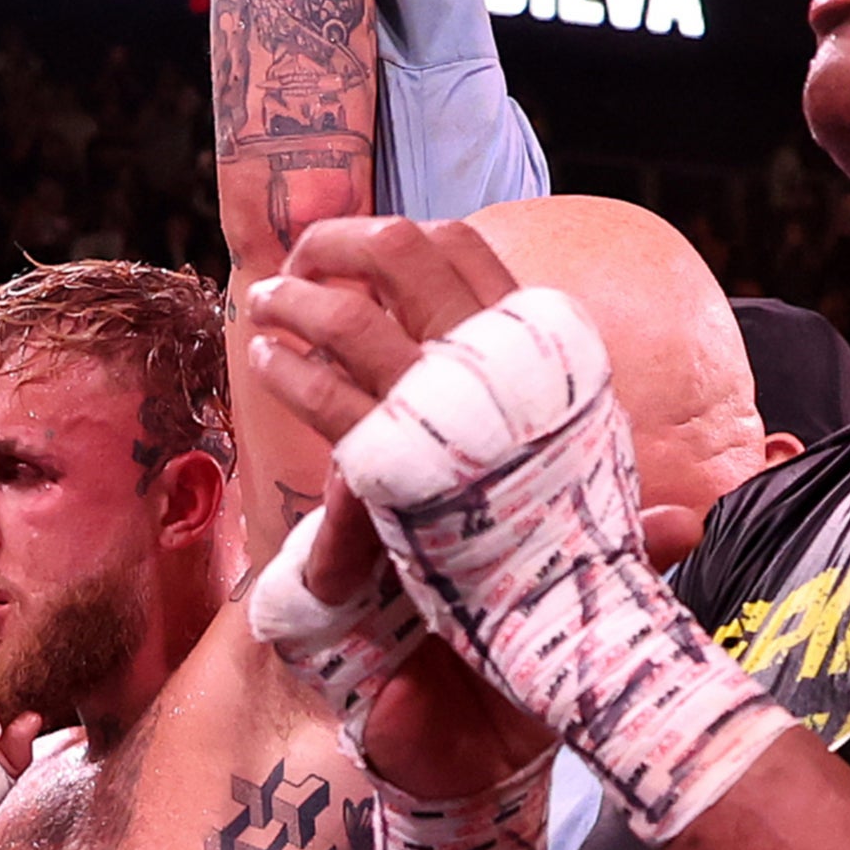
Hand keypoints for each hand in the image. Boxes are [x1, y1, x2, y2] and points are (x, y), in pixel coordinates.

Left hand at [249, 218, 698, 571]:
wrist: (572, 611)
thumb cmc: (570, 527)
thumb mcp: (582, 444)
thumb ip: (537, 393)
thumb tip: (551, 341)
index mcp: (543, 344)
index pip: (463, 249)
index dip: (404, 238)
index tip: (368, 252)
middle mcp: (495, 361)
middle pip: (401, 252)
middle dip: (337, 242)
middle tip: (303, 258)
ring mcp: (441, 410)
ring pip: (348, 317)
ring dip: (295, 299)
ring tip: (267, 301)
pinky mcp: (394, 464)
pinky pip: (326, 395)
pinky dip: (287, 369)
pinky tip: (267, 361)